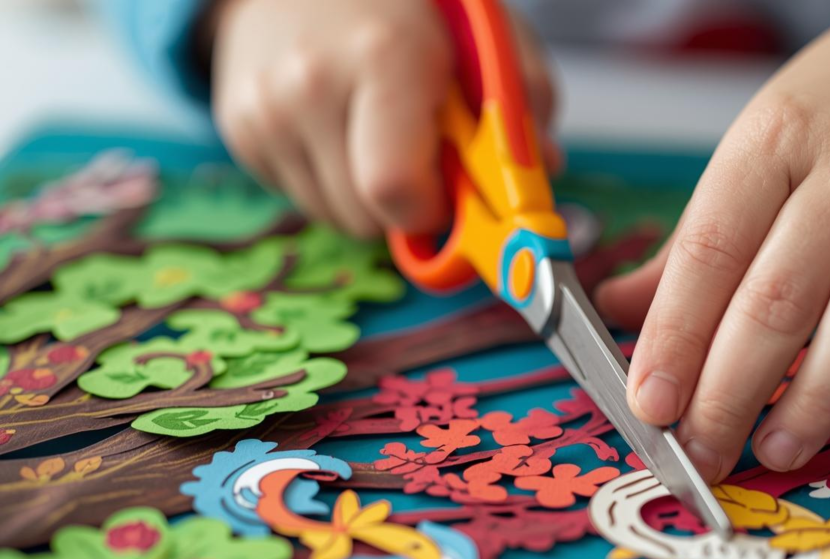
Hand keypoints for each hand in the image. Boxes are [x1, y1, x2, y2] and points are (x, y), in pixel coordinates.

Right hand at [206, 0, 556, 237]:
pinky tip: (336, 126)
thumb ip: (524, 104)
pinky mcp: (236, 127)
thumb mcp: (484, 33)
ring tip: (374, 132)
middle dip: (404, 207)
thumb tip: (543, 174)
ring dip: (365, 197)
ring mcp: (262, 108)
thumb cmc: (410, 7)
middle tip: (419, 157)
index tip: (451, 190)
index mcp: (384, 56)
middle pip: (364, 216)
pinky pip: (298, 197)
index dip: (434, 210)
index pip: (396, 190)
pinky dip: (328, 179)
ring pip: (333, 216)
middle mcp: (310, 83)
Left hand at [597, 0, 829, 481]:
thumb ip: (695, 241)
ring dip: (818, 398)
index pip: (712, 250)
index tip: (650, 402)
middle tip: (702, 450)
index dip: (675, 335)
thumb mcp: (757, 148)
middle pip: (782, 296)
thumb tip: (623, 312)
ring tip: (777, 448)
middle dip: (731, 390)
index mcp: (776, 140)